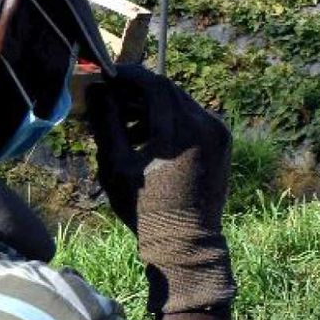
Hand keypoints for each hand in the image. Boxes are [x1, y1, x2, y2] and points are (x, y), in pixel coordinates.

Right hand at [85, 65, 234, 315]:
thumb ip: (107, 122)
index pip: (153, 84)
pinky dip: (169, 120)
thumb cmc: (144, 208)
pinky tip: (146, 138)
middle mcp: (205, 125)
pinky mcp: (222, 143)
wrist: (185, 243)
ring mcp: (218, 133)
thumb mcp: (116, 164)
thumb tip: (97, 90)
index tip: (106, 77)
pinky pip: (192, 118)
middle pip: (168, 91)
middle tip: (111, 97)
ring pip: (180, 103)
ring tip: (124, 125)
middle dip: (137, 91)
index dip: (128, 76)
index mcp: (180, 130)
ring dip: (152, 107)